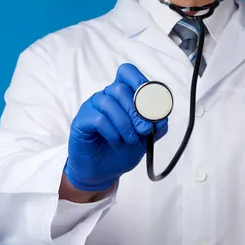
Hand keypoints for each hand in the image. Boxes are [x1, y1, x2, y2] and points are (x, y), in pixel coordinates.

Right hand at [63, 63, 168, 191]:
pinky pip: (99, 119)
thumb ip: (156, 127)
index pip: (126, 72)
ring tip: (130, 140)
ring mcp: (92, 107)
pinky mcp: (82, 121)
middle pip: (120, 88)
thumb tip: (162, 117)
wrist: (103, 171)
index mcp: (121, 96)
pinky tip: (117, 143)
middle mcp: (105, 97)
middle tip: (144, 130)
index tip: (151, 101)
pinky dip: (113, 133)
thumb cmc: (122, 151)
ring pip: (109, 103)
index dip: (139, 81)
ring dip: (125, 124)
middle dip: (137, 111)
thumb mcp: (146, 139)